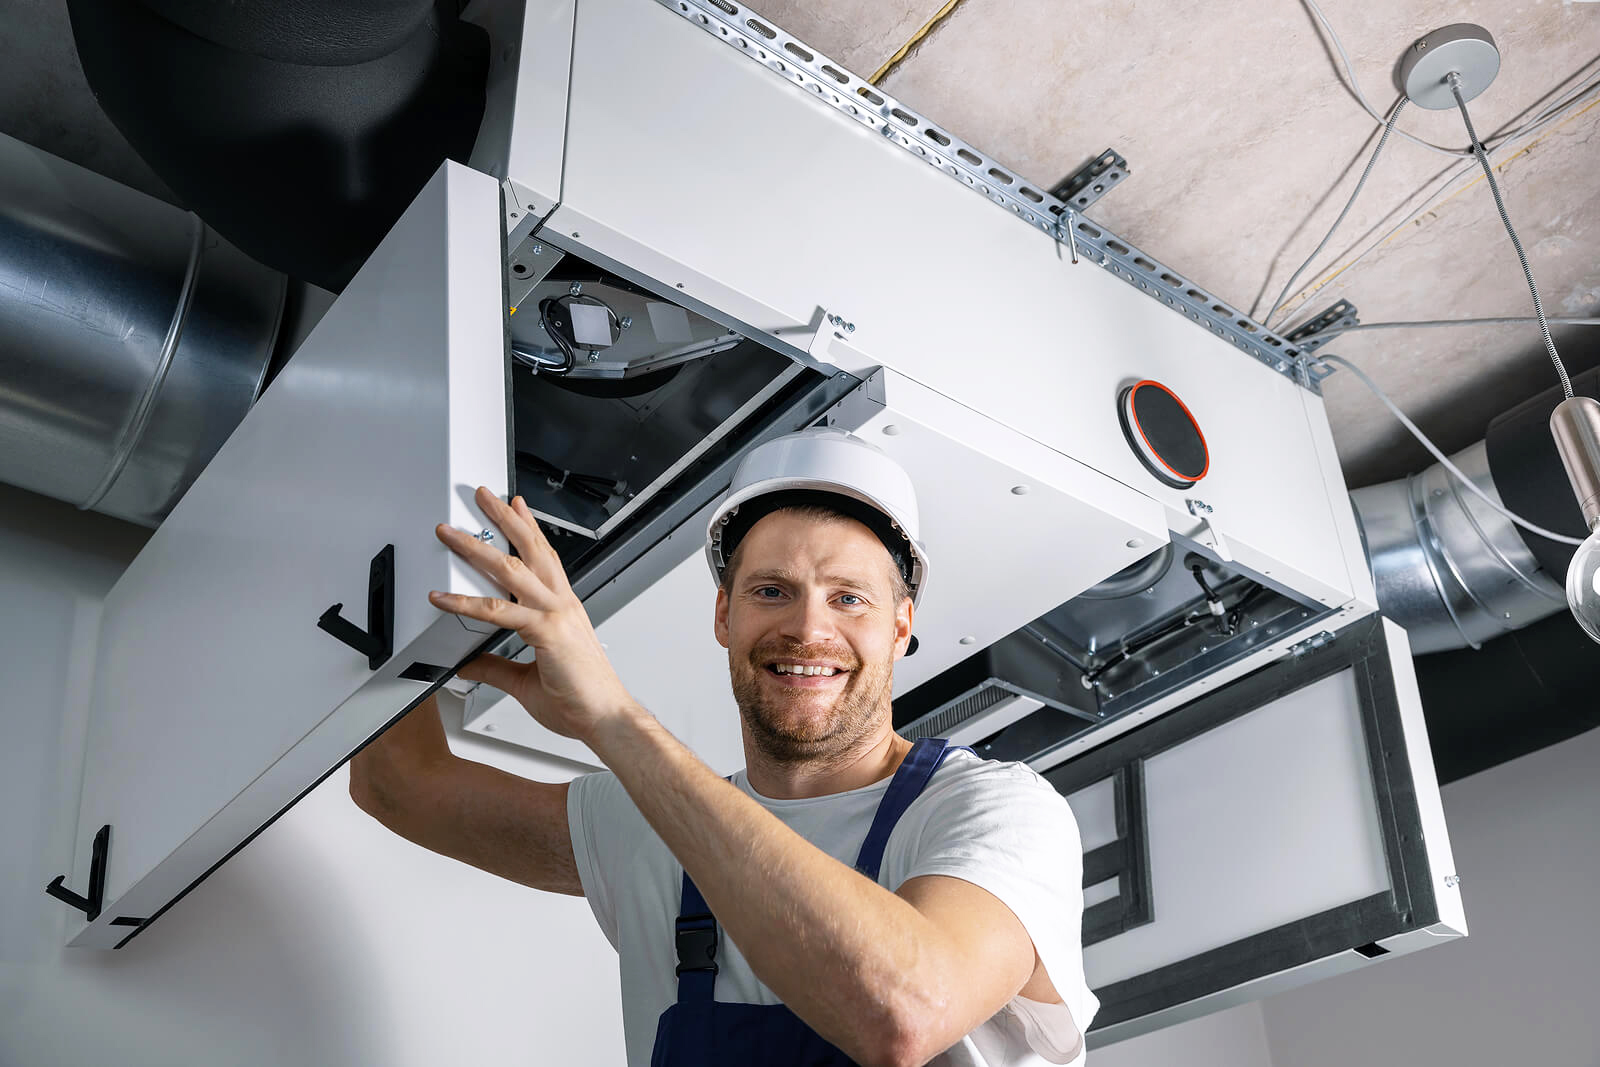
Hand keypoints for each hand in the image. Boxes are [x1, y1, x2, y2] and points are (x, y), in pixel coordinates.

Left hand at [429, 487, 638, 743]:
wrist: (607, 718)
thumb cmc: (582, 700)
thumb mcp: (527, 681)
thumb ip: (495, 668)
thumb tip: (468, 663)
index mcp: (564, 610)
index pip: (545, 558)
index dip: (529, 529)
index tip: (516, 507)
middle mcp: (561, 606)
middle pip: (531, 549)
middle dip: (505, 519)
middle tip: (484, 497)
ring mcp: (555, 616)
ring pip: (512, 570)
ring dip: (478, 547)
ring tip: (452, 533)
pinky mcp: (546, 633)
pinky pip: (499, 612)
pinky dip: (467, 602)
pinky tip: (444, 597)